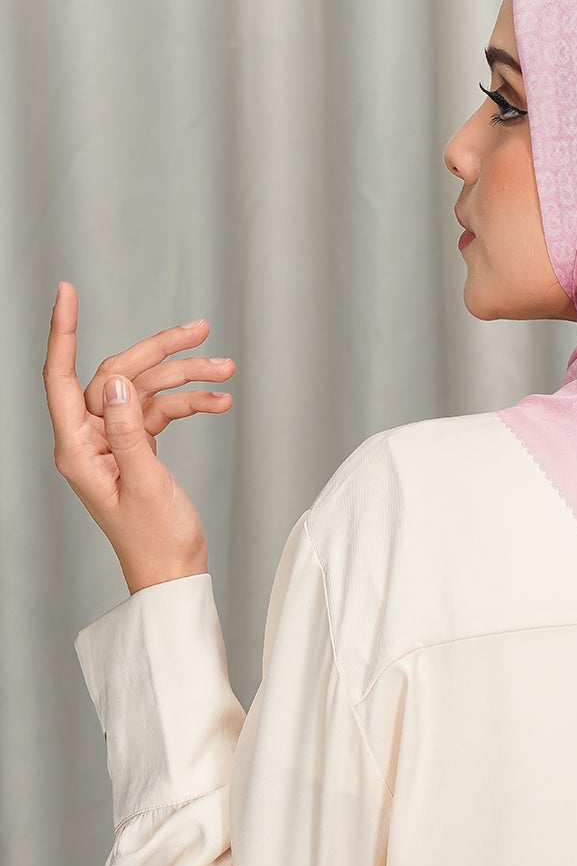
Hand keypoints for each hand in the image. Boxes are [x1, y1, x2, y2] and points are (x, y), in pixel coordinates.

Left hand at [44, 282, 236, 595]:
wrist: (174, 573)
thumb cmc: (156, 540)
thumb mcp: (144, 484)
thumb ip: (127, 431)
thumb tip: (117, 382)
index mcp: (77, 449)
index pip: (62, 377)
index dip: (63, 332)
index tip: (67, 292)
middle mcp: (89, 440)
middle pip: (117, 376)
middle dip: (159, 352)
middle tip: (199, 331)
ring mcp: (113, 442)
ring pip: (145, 390)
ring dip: (185, 378)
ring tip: (225, 371)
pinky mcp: (136, 448)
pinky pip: (160, 411)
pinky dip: (189, 403)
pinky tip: (219, 401)